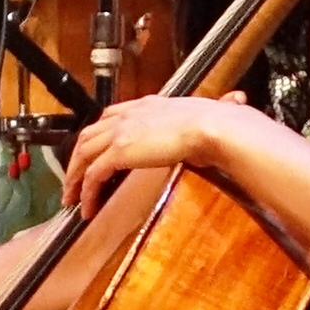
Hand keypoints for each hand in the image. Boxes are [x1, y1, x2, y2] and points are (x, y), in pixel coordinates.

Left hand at [60, 92, 264, 214]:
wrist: (211, 126)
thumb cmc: (216, 122)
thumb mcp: (210, 114)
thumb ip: (214, 111)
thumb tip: (235, 103)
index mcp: (146, 104)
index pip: (111, 116)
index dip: (99, 136)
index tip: (95, 153)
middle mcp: (127, 115)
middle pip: (89, 135)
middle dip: (77, 160)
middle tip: (73, 181)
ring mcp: (120, 132)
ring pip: (83, 155)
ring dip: (74, 178)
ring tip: (73, 199)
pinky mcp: (119, 151)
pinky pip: (93, 175)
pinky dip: (87, 191)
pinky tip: (88, 207)